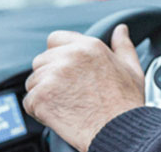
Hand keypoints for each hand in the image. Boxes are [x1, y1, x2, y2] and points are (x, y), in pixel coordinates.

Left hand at [23, 24, 145, 151]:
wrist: (118, 130)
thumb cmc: (125, 103)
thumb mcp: (131, 68)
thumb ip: (123, 45)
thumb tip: (120, 29)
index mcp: (89, 46)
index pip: (55, 39)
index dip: (57, 53)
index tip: (65, 69)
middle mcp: (69, 56)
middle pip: (41, 60)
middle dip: (49, 75)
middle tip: (67, 91)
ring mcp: (53, 76)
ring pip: (33, 81)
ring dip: (43, 93)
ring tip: (64, 104)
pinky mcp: (41, 97)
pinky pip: (29, 101)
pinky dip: (39, 111)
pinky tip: (58, 114)